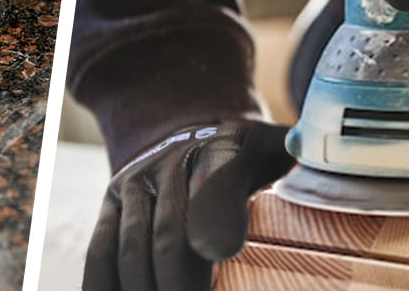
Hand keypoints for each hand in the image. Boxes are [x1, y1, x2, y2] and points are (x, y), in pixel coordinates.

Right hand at [83, 121, 293, 290]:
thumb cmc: (252, 159)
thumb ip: (301, 158)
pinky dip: (105, 286)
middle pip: (171, 234)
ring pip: (133, 250)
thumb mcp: (280, 152)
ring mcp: (137, 182)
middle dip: (180, 285)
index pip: (219, 180)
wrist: (195, 132)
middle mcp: (175, 161)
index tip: (219, 249)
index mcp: (228, 148)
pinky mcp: (111, 203)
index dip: (215, 216)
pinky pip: (101, 252)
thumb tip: (307, 149)